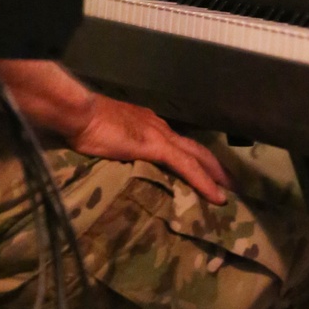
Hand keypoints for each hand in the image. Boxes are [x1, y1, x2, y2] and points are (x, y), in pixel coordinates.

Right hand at [68, 92, 232, 204]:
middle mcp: (159, 126)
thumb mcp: (105, 138)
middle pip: (194, 147)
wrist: (79, 113)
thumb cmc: (83, 125)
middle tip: (229, 183)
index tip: (202, 171)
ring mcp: (159, 135)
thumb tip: (120, 160)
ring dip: (214, 174)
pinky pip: (187, 166)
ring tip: (228, 191)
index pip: (176, 142)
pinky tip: (215, 195)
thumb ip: (117, 147)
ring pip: (196, 156)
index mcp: (147, 123)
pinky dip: (204, 181)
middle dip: (213, 165)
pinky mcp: (157, 145)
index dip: (191, 156)